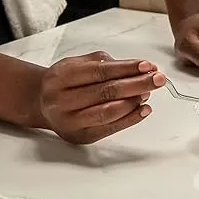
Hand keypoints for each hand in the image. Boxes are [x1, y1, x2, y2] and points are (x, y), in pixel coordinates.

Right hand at [38, 51, 164, 144]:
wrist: (40, 102)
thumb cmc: (62, 80)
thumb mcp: (75, 63)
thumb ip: (102, 62)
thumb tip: (136, 68)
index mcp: (61, 77)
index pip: (100, 71)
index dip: (126, 68)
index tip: (147, 65)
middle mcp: (62, 100)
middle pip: (107, 92)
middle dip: (137, 84)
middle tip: (158, 78)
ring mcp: (71, 121)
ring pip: (108, 111)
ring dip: (134, 101)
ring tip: (149, 91)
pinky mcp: (80, 136)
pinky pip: (109, 128)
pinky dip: (130, 118)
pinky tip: (143, 108)